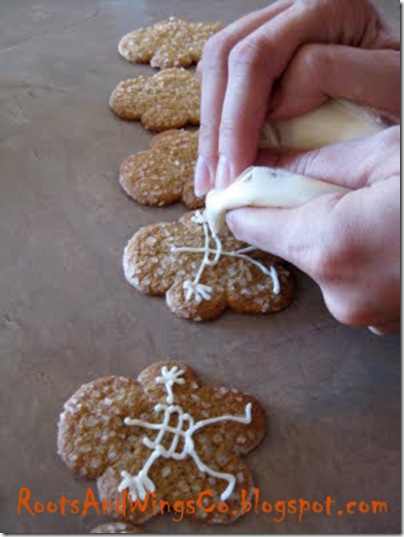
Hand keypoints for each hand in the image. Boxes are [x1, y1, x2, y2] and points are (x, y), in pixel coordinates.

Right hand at [195, 0, 398, 195]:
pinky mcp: (263, 51)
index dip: (241, 120)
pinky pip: (223, 77)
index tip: (239, 171)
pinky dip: (216, 117)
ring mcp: (272, 28)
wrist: (398, 83)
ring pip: (216, 65)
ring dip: (210, 125)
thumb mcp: (385, 79)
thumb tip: (273, 104)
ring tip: (210, 173)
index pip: (257, 60)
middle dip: (217, 126)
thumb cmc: (397, 87)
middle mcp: (290, 10)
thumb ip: (332, 74)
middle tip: (214, 179)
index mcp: (325, 7)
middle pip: (227, 58)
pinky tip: (219, 150)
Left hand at [226, 127, 399, 333]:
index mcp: (333, 246)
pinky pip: (348, 277)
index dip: (244, 198)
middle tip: (337, 184)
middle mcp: (339, 292)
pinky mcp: (381, 320)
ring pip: (320, 260)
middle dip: (299, 212)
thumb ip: (320, 164)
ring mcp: (362, 313)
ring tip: (379, 211)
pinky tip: (391, 237)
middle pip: (287, 241)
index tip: (243, 183)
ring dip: (332, 233)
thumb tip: (273, 167)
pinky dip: (356, 254)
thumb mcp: (391, 154)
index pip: (251, 222)